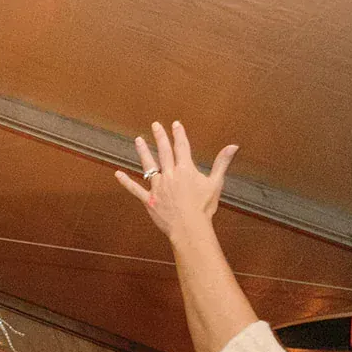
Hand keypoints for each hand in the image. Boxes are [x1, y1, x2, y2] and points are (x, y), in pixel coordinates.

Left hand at [114, 121, 237, 240]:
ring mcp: (157, 187)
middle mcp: (170, 175)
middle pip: (164, 152)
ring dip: (143, 152)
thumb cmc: (204, 207)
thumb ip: (222, 163)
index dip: (178, 134)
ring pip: (148, 166)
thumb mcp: (216, 183)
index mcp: (185, 170)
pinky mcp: (149, 200)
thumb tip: (233, 146)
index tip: (175, 124)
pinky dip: (126, 182)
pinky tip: (118, 173)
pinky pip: (135, 189)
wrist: (189, 227)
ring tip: (138, 140)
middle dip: (160, 137)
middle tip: (155, 125)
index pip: (182, 147)